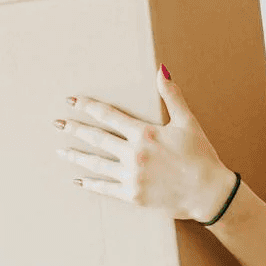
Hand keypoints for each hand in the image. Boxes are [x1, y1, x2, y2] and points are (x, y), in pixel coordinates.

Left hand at [57, 65, 237, 221]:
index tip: (72, 101)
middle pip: (97, 138)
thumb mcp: (188, 122)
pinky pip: (106, 188)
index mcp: (145, 133)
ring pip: (96, 164)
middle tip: (56, 123)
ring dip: (76, 156)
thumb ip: (172, 96)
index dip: (88, 106)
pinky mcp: (133, 196)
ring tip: (60, 150)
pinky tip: (78, 181)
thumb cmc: (201, 156)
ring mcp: (132, 176)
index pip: (109, 115)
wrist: (209, 193)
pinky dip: (91, 184)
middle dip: (74, 129)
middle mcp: (134, 154)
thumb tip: (161, 69)